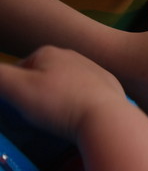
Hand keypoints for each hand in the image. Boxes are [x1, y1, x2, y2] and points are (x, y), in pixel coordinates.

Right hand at [0, 46, 128, 139]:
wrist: (107, 118)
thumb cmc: (60, 103)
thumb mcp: (16, 88)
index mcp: (48, 52)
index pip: (19, 71)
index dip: (14, 91)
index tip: (20, 108)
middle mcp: (73, 55)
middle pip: (42, 77)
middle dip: (36, 94)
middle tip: (39, 115)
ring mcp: (94, 69)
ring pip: (65, 85)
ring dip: (58, 100)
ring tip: (59, 118)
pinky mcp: (109, 86)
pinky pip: (86, 94)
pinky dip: (79, 104)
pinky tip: (79, 116)